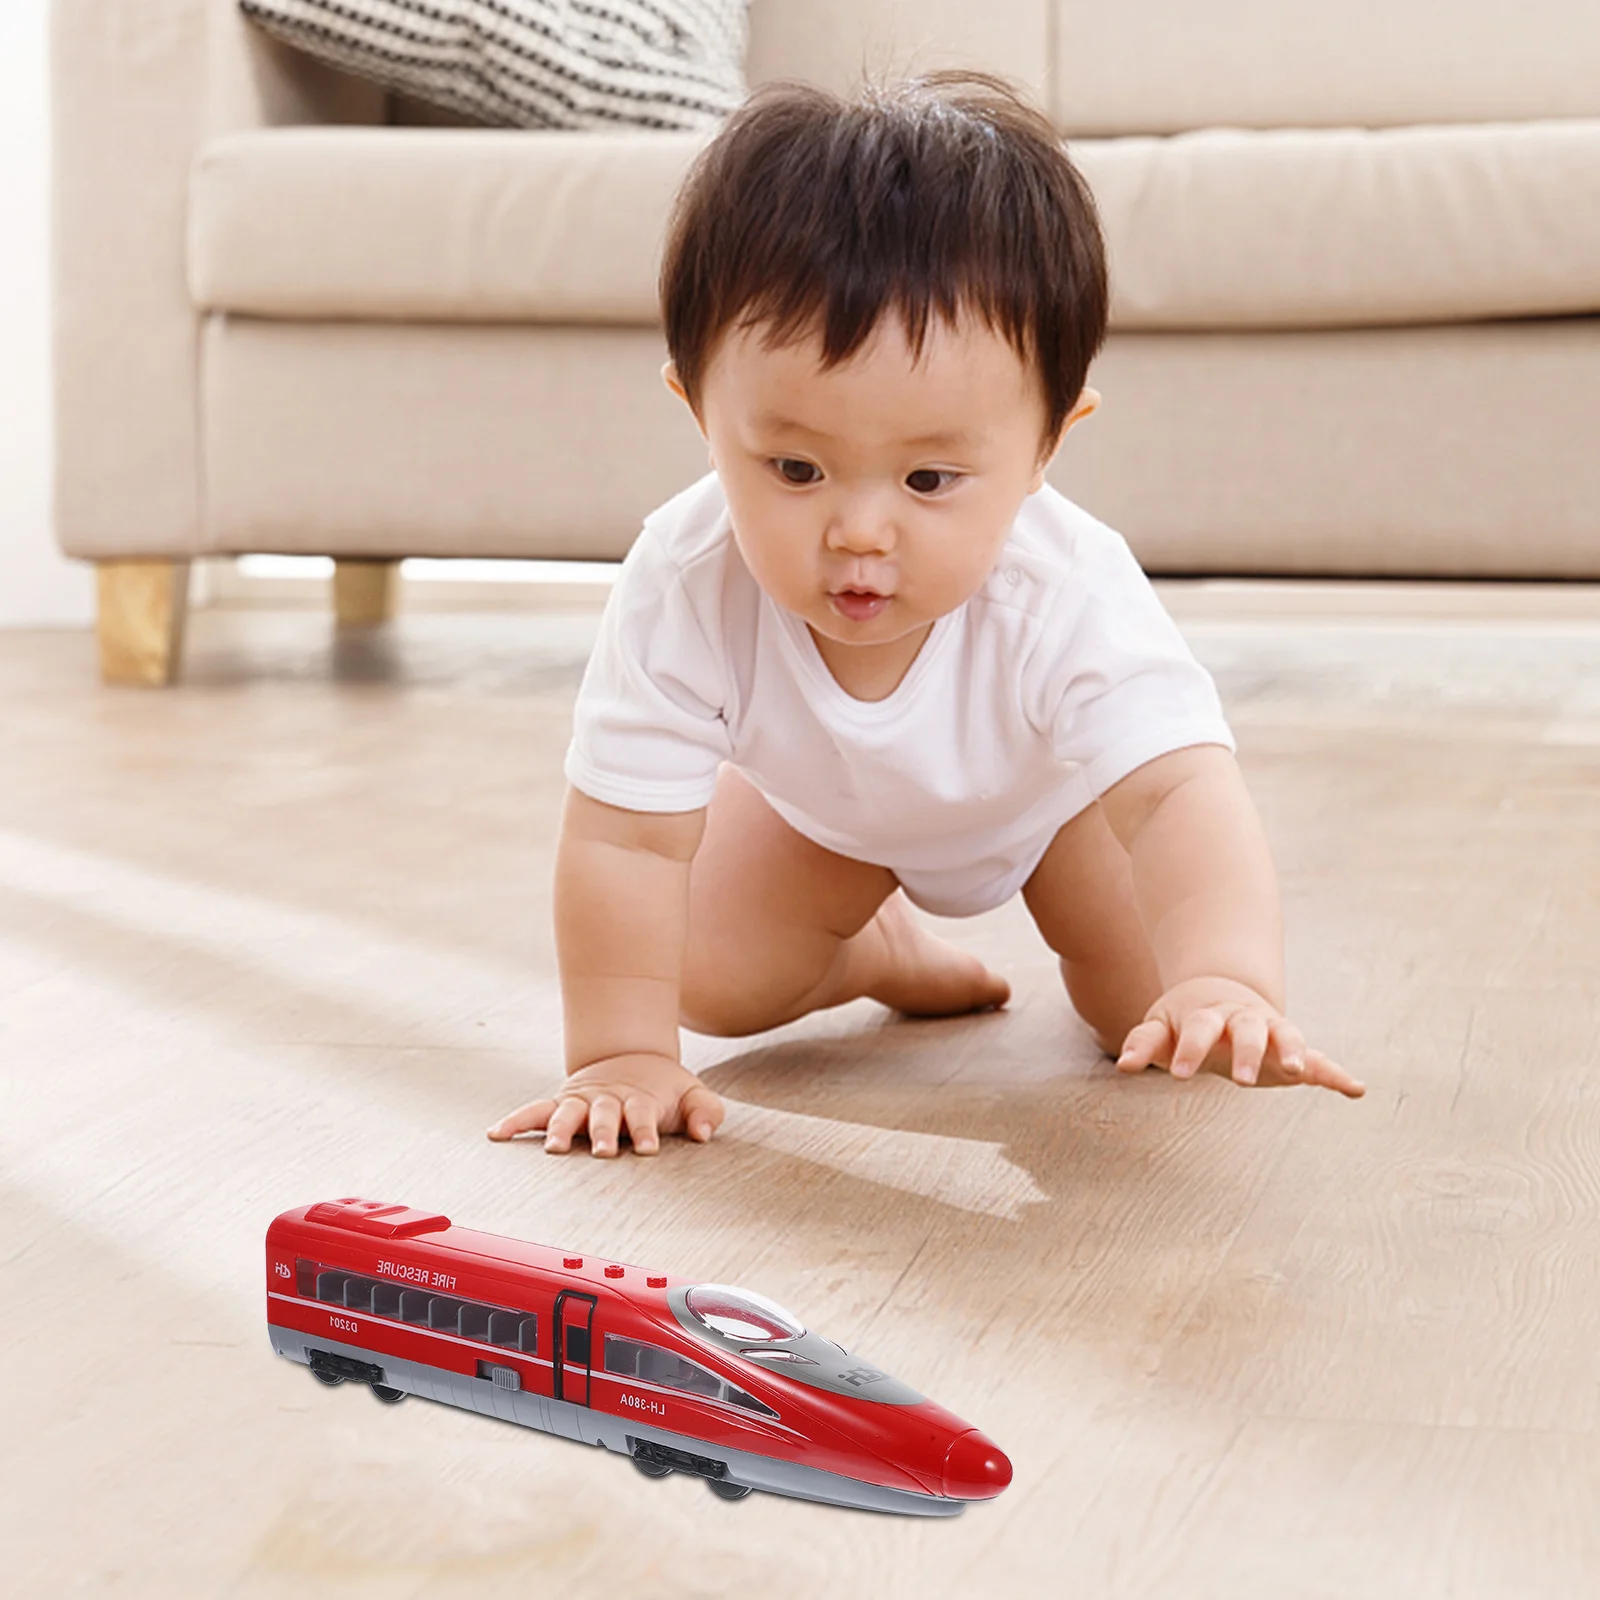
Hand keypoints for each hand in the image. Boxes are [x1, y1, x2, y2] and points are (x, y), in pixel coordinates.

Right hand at [486, 1053, 724, 1156]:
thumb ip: (705, 1111)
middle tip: (602, 1151)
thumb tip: (704, 1132)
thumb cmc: (665, 1090)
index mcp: (640, 1099)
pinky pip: (534, 1112)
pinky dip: (515, 1121)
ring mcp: (581, 1102)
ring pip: (567, 1113)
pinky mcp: (560, 1104)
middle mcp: (607, 1100)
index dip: (647, 1131)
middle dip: (603, 1133)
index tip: (649, 1149)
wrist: (633, 1059)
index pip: (644, 1115)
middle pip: (604, 1115)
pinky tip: (496, 1135)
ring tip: (552, 1149)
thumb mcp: (692, 1094)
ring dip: (560, 1129)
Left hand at [1116, 978, 1363, 1097]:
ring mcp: (1271, 1031)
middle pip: (1246, 1029)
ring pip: (1285, 1034)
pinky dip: (1336, 1073)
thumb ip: (1144, 1043)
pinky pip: (1317, 1059)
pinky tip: (1355, 1089)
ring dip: (1293, 1051)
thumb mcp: (1161, 1026)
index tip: (1179, 1075)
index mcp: (1207, 1014)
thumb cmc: (1184, 1019)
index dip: (1189, 1050)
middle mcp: (1243, 1019)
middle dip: (1246, 1052)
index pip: (1198, 1029)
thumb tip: (1123, 1065)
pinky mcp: (1291, 1049)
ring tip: (1299, 1071)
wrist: (1220, 991)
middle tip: (1242, 1081)